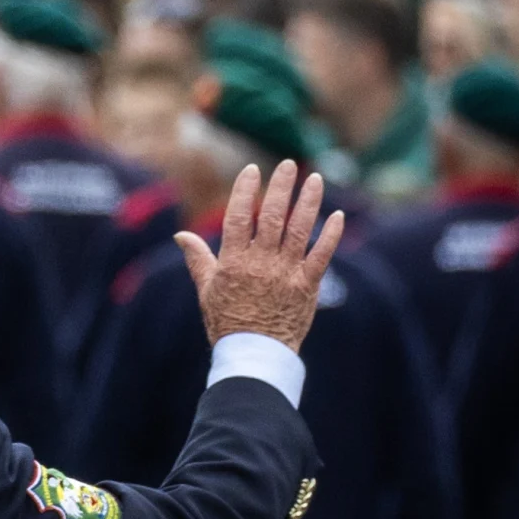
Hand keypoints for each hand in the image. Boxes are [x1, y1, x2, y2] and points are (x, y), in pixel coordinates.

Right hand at [177, 159, 345, 349]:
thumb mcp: (206, 290)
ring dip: (309, 202)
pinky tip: (337, 215)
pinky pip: (322, 255)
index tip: (252, 170)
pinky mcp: (308, 285)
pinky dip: (331, 234)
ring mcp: (286, 273)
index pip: (238, 217)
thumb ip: (197, 259)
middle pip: (272, 216)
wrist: (253, 353)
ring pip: (299, 229)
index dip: (244, 191)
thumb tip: (181, 235)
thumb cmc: (226, 322)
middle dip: (281, 187)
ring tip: (316, 179)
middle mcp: (260, 263)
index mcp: (233, 262)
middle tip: (289, 164)